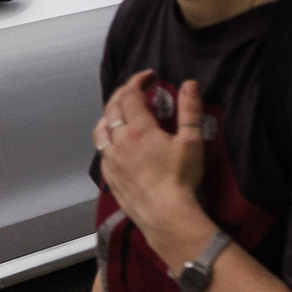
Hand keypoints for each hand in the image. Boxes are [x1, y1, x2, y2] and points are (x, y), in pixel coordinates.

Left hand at [93, 72, 207, 248]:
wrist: (165, 215)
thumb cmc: (180, 178)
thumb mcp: (192, 141)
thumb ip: (190, 110)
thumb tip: (189, 84)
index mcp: (139, 129)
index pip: (130, 95)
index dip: (137, 81)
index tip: (149, 76)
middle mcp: (119, 141)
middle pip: (111, 108)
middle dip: (122, 94)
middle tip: (136, 89)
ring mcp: (110, 160)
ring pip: (100, 130)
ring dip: (109, 116)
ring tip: (120, 114)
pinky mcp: (109, 176)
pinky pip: (101, 151)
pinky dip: (107, 139)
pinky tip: (117, 144)